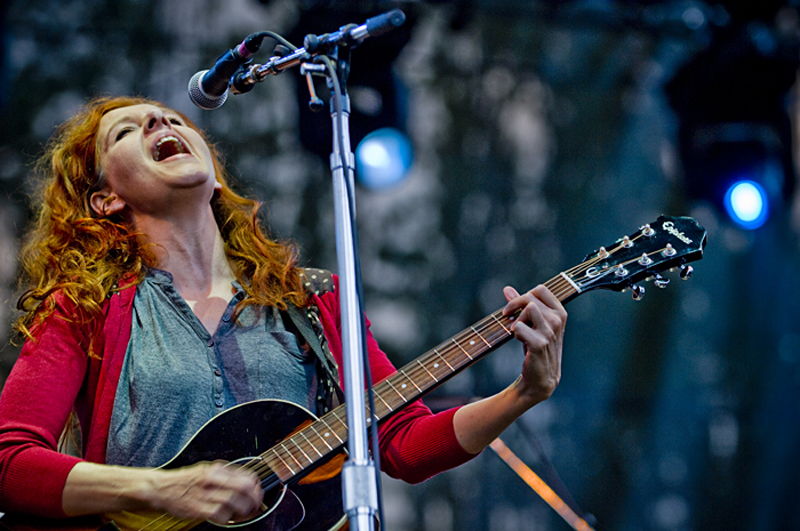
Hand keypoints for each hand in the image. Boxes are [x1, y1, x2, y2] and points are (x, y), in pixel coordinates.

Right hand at [145, 461, 262, 523]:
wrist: (162, 488)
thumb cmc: (186, 480)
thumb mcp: (207, 469)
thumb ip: (226, 473)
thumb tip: (248, 479)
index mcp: (216, 469)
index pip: (245, 474)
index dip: (256, 485)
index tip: (258, 490)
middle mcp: (211, 479)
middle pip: (242, 487)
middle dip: (254, 497)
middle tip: (256, 503)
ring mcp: (205, 494)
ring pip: (233, 501)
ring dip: (243, 509)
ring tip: (245, 511)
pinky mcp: (198, 509)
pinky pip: (220, 514)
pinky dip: (228, 517)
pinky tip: (228, 516)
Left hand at [502, 285, 566, 405]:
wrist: (541, 377)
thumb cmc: (537, 347)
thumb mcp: (532, 323)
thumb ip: (521, 305)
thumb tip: (507, 288)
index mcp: (560, 312)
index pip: (541, 289)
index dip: (524, 295)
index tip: (516, 306)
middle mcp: (558, 320)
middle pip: (530, 297)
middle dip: (515, 306)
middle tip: (510, 318)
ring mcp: (550, 332)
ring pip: (528, 308)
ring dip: (517, 318)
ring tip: (518, 331)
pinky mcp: (539, 344)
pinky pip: (519, 327)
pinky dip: (515, 332)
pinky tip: (520, 340)